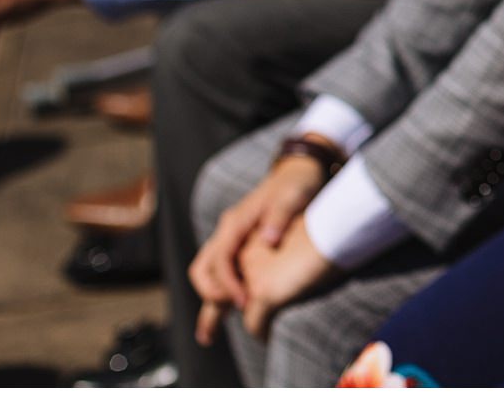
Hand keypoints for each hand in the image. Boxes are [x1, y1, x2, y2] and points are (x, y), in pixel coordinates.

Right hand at [190, 154, 330, 345]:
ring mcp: (232, 237)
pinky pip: (224, 271)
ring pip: (209, 272)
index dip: (229, 284)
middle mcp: (228, 231)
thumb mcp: (292, 196)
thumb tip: (269, 240)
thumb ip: (280, 216)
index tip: (246, 303)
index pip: (221, 259)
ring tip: (210, 332)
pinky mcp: (241, 244)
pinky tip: (234, 310)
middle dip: (212, 296)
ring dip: (211, 299)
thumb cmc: (297, 183)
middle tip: (228, 317)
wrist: (300, 170)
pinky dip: (223, 291)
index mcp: (236, 222)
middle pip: (203, 269)